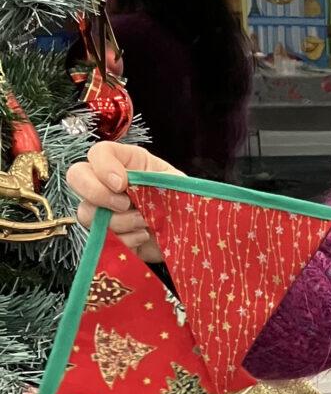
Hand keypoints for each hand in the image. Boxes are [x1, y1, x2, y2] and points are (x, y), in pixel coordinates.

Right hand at [66, 142, 182, 262]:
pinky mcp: (108, 237)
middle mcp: (107, 183)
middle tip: (125, 205)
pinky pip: (102, 239)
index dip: (103, 167)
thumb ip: (152, 178)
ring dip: (119, 221)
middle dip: (97, 193)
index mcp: (126, 163)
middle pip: (76, 177)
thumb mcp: (175, 183)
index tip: (122, 184)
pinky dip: (125, 240)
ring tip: (146, 223)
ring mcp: (104, 210)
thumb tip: (125, 185)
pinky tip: (144, 237)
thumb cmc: (184, 203)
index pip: (98, 153)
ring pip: (86, 213)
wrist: (191, 236)